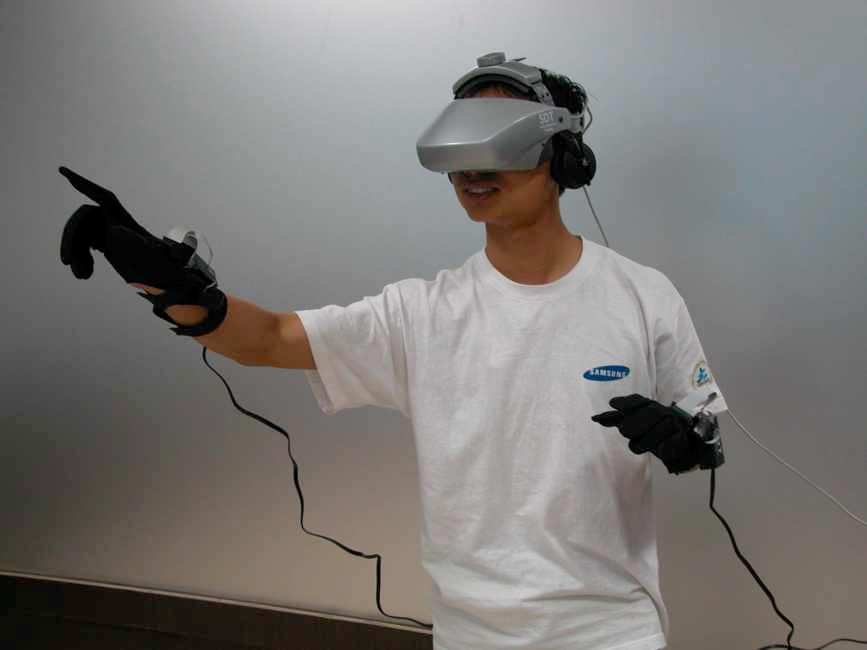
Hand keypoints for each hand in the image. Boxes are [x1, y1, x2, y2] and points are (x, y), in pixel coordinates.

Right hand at [58, 166, 187, 288]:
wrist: (169, 280)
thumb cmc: (167, 267)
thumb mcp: (156, 256)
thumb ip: (139, 243)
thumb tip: (114, 231)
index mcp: (127, 221)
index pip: (104, 197)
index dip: (84, 183)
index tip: (62, 171)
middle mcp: (117, 224)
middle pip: (85, 221)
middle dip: (72, 240)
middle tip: (67, 261)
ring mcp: (110, 234)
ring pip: (81, 235)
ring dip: (76, 253)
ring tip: (82, 274)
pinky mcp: (107, 247)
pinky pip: (84, 246)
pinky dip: (81, 259)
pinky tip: (85, 274)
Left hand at [591, 394, 702, 473]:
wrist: (679, 437)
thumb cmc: (651, 427)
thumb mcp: (634, 420)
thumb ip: (615, 418)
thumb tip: (595, 418)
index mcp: (648, 405)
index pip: (637, 400)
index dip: (625, 402)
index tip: (612, 403)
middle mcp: (661, 411)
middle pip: (648, 414)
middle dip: (634, 423)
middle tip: (624, 431)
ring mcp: (672, 424)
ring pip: (657, 431)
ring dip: (644, 441)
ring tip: (636, 446)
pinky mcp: (679, 438)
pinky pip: (670, 443)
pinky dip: (664, 447)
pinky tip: (660, 450)